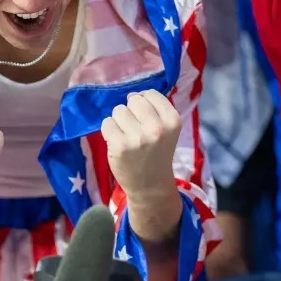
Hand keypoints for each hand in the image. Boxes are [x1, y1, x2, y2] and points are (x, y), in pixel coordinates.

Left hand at [100, 89, 180, 207]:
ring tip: (127, 137)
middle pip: (133, 100)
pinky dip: (109, 131)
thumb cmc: (157, 153)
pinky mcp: (119, 146)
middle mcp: (157, 128)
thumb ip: (154, 110)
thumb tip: (131, 95)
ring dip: (119, 121)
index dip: (144, 104)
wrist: (150, 185)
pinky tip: (118, 143)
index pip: (150, 94)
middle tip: (135, 129)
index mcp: (173, 121)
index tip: (145, 119)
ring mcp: (138, 138)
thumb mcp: (167, 130)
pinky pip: (106, 123)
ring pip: (118, 110)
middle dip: (131, 111)